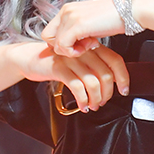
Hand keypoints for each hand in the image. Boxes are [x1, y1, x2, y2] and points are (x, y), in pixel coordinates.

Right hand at [11, 39, 128, 111]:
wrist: (30, 57)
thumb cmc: (56, 62)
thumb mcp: (78, 61)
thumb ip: (94, 67)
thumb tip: (111, 85)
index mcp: (91, 48)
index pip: (115, 60)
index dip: (123, 78)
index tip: (124, 90)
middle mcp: (83, 51)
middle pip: (106, 74)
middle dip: (107, 94)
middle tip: (102, 102)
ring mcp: (71, 59)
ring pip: (93, 82)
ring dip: (95, 99)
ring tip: (92, 106)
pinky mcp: (59, 68)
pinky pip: (77, 86)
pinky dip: (82, 100)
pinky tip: (82, 105)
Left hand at [42, 0, 123, 55]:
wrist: (131, 10)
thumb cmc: (115, 18)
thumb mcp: (91, 23)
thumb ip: (78, 30)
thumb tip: (72, 44)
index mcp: (69, 9)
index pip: (51, 31)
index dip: (62, 42)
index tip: (79, 44)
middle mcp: (66, 11)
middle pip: (49, 38)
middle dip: (64, 47)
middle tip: (83, 46)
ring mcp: (70, 17)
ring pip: (56, 44)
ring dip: (72, 51)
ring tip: (89, 45)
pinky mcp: (77, 25)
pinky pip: (64, 46)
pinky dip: (75, 52)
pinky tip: (90, 46)